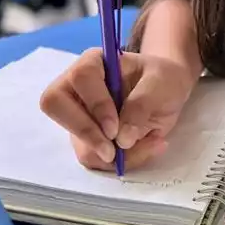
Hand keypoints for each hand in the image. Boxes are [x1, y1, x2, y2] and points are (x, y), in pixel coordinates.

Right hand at [40, 49, 196, 170]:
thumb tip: (121, 140)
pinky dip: (117, 162)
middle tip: (113, 151)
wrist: (168, 93)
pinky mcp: (87, 138)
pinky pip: (92, 156)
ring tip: (147, 144)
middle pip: (56, 106)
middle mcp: (78, 87)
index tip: (114, 129)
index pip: (81, 78)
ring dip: (109, 155)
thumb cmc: (163, 79)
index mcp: (95, 62)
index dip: (95, 105)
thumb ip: (142, 104)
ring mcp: (79, 114)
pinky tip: (143, 149)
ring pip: (76, 141)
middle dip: (85, 133)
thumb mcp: (162, 83)